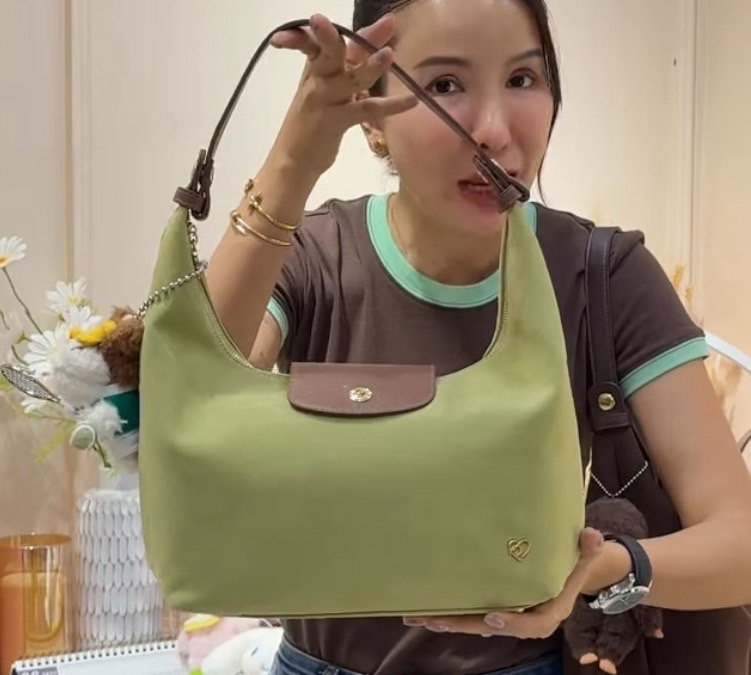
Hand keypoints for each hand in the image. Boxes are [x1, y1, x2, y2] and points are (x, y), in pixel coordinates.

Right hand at [269, 13, 417, 175]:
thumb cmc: (311, 122)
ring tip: (389, 54)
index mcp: (314, 68)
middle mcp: (317, 79)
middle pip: (331, 51)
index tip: (335, 16)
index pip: (318, 41)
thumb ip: (347, 66)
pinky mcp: (334, 121)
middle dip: (353, 35)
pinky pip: (365, 110)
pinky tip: (410, 100)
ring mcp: (324, 100)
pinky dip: (390, 105)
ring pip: (350, 78)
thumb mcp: (326, 89)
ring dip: (371, 67)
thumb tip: (376, 45)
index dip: (326, 28)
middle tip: (383, 23)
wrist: (294, 158)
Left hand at [404, 528, 604, 638]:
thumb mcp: (584, 555)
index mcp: (550, 611)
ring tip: (419, 616)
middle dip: (463, 624)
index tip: (492, 615)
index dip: (513, 623)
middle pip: (493, 627)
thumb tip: (592, 536)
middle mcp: (526, 617)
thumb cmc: (575, 561)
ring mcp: (509, 613)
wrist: (570, 569)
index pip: (534, 625)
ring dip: (448, 620)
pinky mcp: (496, 606)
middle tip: (435, 618)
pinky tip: (426, 610)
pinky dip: (451, 612)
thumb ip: (587, 548)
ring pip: (477, 622)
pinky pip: (472, 613)